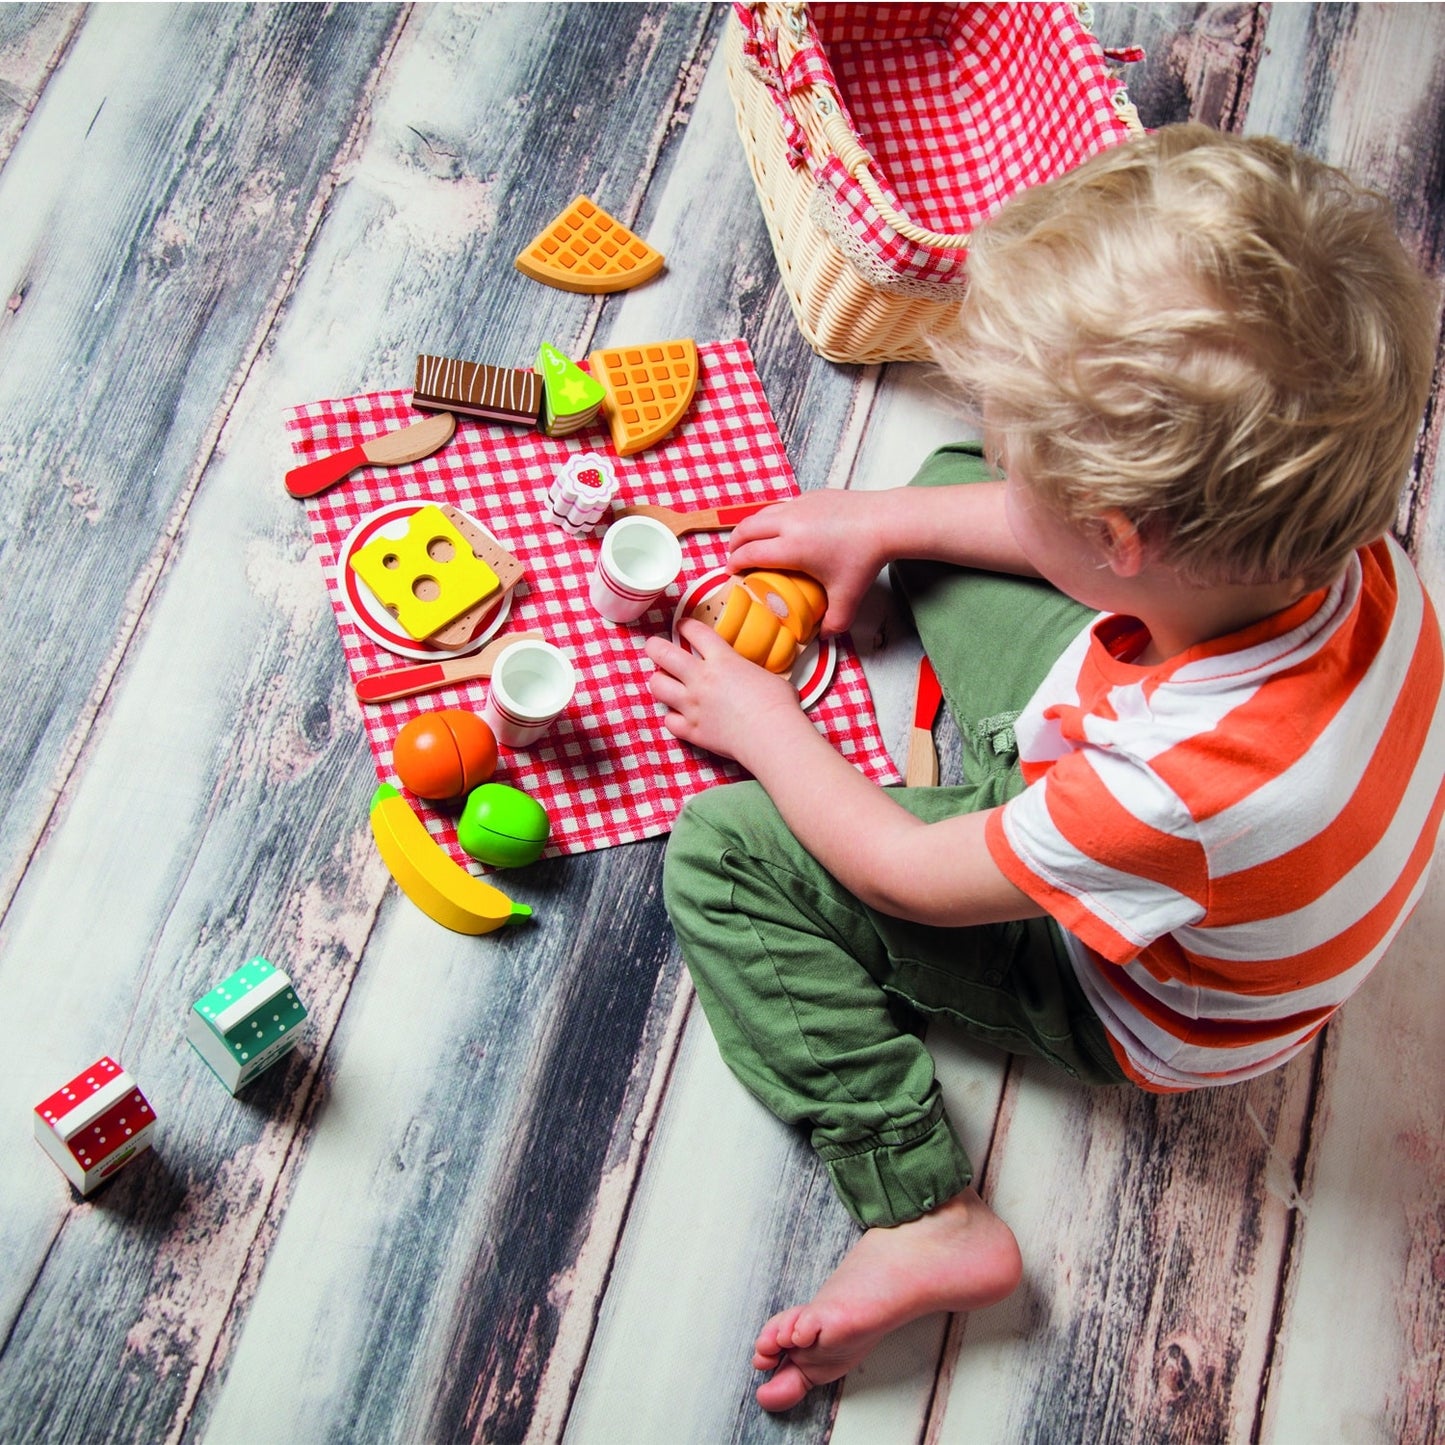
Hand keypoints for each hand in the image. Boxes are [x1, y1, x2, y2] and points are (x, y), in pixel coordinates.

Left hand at [645, 619, 804, 765]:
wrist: (771, 735)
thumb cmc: (778, 705)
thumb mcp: (766, 675)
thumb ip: (749, 672)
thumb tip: (752, 677)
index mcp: (722, 660)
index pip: (695, 632)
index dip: (685, 625)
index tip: (682, 625)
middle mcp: (701, 679)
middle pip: (663, 654)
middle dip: (655, 647)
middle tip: (654, 647)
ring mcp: (693, 705)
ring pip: (657, 686)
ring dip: (659, 682)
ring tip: (664, 682)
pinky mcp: (693, 730)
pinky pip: (670, 721)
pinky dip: (673, 718)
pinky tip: (679, 717)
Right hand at [726, 491, 892, 635]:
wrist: (885, 522)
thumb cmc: (864, 559)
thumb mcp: (848, 597)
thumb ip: (834, 622)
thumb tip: (823, 637)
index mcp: (791, 548)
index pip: (749, 554)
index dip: (734, 564)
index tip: (731, 573)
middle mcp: (788, 523)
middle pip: (745, 529)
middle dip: (734, 544)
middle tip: (735, 558)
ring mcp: (798, 505)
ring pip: (761, 514)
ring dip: (750, 529)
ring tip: (752, 542)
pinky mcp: (811, 495)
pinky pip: (781, 506)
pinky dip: (772, 519)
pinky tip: (782, 530)